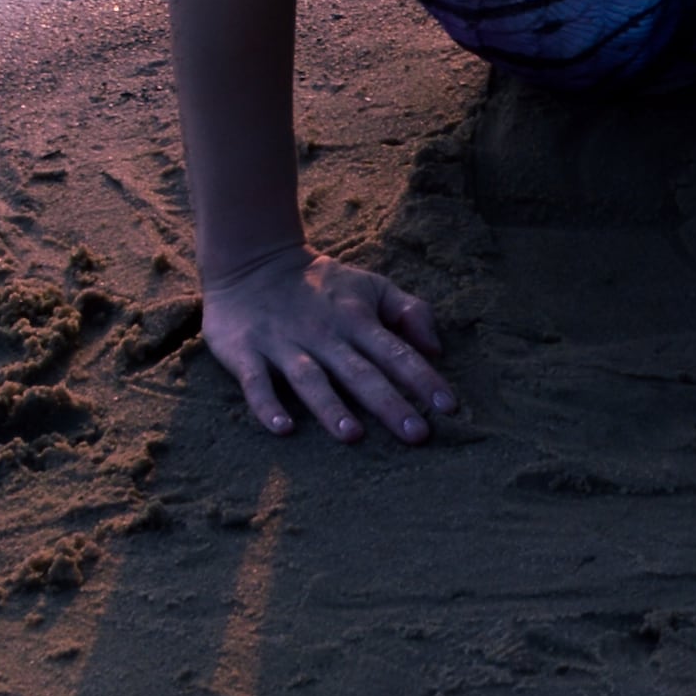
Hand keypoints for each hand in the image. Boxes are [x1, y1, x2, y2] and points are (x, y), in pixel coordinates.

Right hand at [198, 245, 458, 442]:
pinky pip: (256, 383)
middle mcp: (324, 336)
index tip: (449, 407)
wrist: (252, 260)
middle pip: (361, 373)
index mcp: (357, 321)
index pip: (397, 353)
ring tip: (353, 435)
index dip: (424, 378)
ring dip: (331, 407)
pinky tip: (283, 429)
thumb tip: (437, 349)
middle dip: (390, 404)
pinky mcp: (246, 352)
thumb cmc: (322, 286)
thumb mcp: (371, 287)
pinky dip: (268, 406)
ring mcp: (283, 345)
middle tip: (417, 435)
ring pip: (311, 380)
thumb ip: (409, 312)